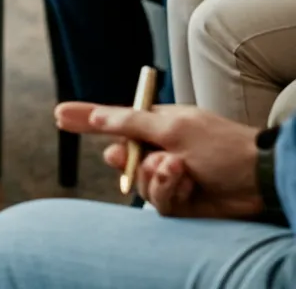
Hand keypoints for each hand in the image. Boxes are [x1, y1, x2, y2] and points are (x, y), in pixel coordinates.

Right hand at [56, 101, 261, 218]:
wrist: (258, 181)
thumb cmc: (221, 146)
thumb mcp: (171, 128)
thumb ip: (129, 123)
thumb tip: (96, 116)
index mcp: (157, 123)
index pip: (113, 119)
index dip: (86, 118)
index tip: (58, 114)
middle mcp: (158, 149)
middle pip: (121, 157)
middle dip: (129, 160)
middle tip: (143, 158)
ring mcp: (167, 176)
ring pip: (138, 183)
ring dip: (157, 177)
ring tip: (181, 170)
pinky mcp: (179, 201)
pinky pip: (157, 201)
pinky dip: (170, 192)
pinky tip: (188, 185)